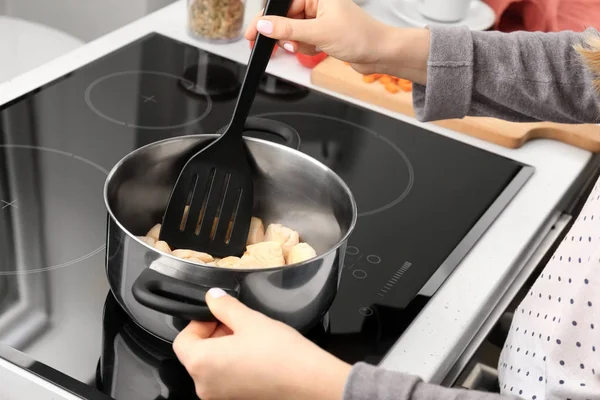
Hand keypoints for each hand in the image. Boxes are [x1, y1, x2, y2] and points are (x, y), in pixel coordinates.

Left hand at [173, 288, 351, 399]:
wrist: (309, 381)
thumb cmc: (280, 355)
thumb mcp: (249, 319)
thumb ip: (225, 306)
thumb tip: (213, 297)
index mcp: (201, 364)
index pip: (183, 339)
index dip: (200, 322)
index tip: (218, 314)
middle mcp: (205, 385)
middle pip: (196, 353)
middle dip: (214, 333)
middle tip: (237, 321)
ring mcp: (220, 396)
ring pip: (211, 365)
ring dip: (224, 347)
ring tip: (249, 335)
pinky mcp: (236, 399)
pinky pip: (224, 377)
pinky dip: (233, 362)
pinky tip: (255, 351)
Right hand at [244, 0, 429, 82]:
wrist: (380, 54)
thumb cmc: (360, 36)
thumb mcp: (319, 32)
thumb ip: (288, 29)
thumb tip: (264, 26)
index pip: (282, 5)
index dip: (267, 19)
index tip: (253, 34)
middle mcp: (317, 3)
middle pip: (285, 19)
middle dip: (285, 35)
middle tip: (285, 46)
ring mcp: (319, 18)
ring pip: (293, 33)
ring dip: (298, 44)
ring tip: (311, 47)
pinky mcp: (322, 33)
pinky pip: (303, 41)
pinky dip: (306, 48)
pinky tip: (318, 50)